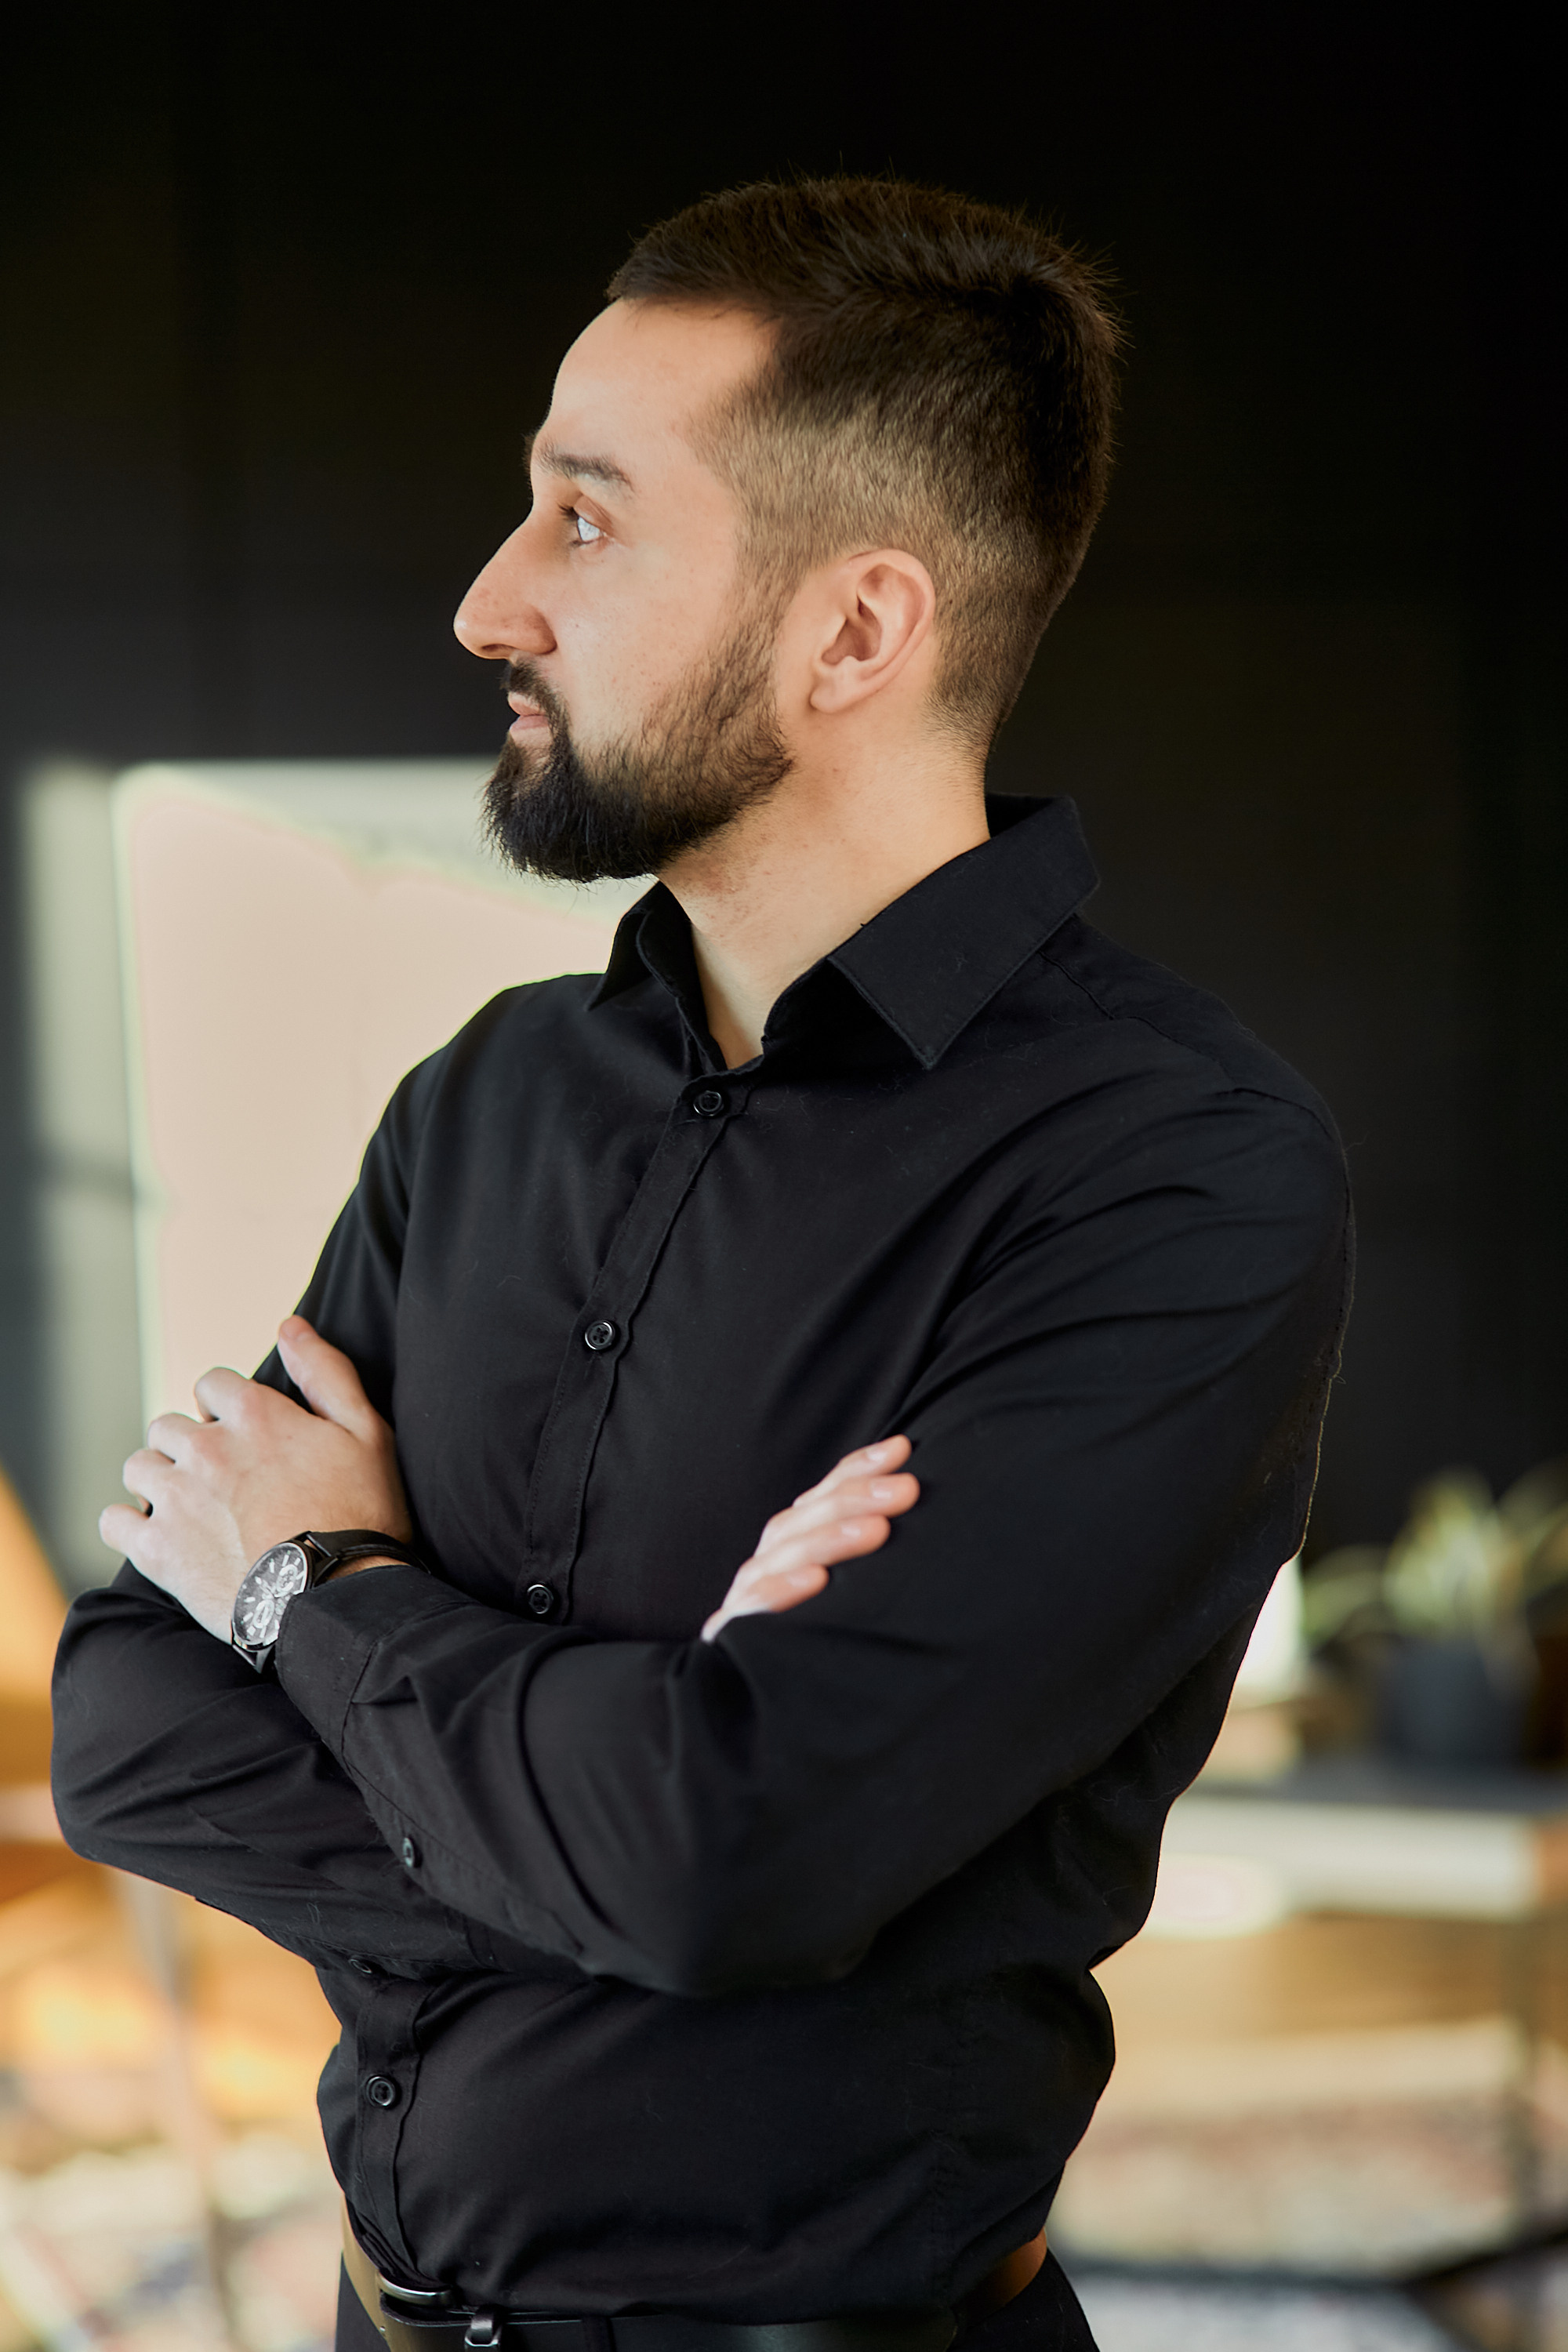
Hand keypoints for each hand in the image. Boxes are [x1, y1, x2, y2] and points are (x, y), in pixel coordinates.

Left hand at [100, 1316, 411, 1641]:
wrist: (335, 1598)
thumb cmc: (361, 1516)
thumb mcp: (366, 1433)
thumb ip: (326, 1373)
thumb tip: (292, 1326)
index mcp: (255, 1415)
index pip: (213, 1383)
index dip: (226, 1406)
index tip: (243, 1435)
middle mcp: (207, 1449)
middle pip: (169, 1425)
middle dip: (187, 1444)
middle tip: (217, 1477)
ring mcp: (177, 1498)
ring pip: (139, 1467)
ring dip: (157, 1479)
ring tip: (187, 1506)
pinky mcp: (158, 1549)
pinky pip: (114, 1521)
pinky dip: (127, 1524)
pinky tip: (153, 1534)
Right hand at [701, 1436, 917, 1641]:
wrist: (763, 1707)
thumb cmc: (823, 1637)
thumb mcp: (849, 1588)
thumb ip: (868, 1540)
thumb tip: (912, 1492)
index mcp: (796, 1540)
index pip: (825, 1493)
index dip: (860, 1467)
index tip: (902, 1451)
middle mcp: (771, 1558)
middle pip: (808, 1516)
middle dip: (858, 1497)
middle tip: (907, 1489)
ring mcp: (749, 1594)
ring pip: (785, 1552)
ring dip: (831, 1538)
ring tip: (877, 1530)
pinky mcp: (734, 1634)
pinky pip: (754, 1609)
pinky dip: (782, 1591)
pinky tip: (816, 1580)